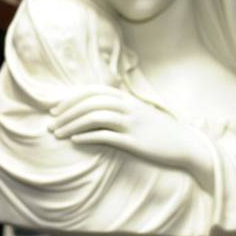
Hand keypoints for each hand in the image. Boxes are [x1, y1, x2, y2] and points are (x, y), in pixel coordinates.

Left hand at [49, 85, 211, 182]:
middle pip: (89, 103)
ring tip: (58, 134)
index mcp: (126, 98)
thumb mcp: (137, 112)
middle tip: (51, 124)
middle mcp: (127, 107)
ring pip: (94, 117)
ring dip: (72, 125)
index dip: (70, 99)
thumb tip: (92, 109)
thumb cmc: (157, 130)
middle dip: (66, 113)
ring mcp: (131, 123)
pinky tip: (75, 141)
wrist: (185, 144)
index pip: (92, 91)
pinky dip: (87, 136)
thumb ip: (118, 107)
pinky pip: (106, 136)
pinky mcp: (134, 141)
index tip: (54, 110)